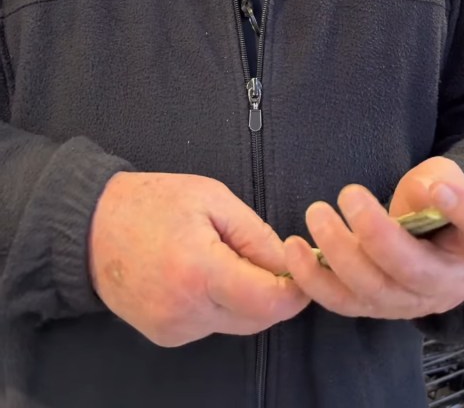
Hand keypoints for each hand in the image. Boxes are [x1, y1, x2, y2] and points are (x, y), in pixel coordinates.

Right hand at [89, 172, 309, 345]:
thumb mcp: (212, 198)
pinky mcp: (166, 336)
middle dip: (272, 291)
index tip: (302, 270)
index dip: (295, 290)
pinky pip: (211, 325)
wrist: (91, 227)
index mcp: (200, 271)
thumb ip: (255, 234)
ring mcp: (174, 329)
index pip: (269, 303)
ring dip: (244, 297)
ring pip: (236, 324)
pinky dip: (219, 304)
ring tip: (221, 256)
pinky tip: (200, 274)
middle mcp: (187, 311)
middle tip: (265, 256)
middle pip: (258, 319)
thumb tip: (289, 263)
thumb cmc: (151, 203)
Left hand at [284, 157, 463, 318]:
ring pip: (372, 291)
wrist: (434, 236)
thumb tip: (427, 194)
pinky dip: (315, 279)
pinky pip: (344, 302)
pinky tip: (295, 250)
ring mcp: (410, 303)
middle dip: (375, 235)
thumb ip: (442, 182)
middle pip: (411, 270)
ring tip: (316, 215)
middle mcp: (451, 284)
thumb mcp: (449, 178)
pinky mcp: (376, 307)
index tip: (439, 188)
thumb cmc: (443, 199)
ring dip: (337, 255)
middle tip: (348, 195)